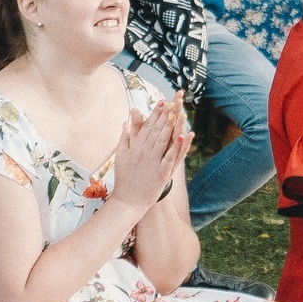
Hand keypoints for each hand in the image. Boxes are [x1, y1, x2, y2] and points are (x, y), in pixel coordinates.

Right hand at [106, 99, 189, 216]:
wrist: (127, 201)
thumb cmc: (124, 178)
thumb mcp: (120, 156)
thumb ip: (124, 138)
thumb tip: (126, 122)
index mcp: (136, 147)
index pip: (147, 126)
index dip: (156, 113)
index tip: (163, 101)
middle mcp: (144, 152)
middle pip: (157, 130)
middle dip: (166, 114)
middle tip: (174, 100)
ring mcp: (152, 162)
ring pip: (163, 140)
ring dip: (171, 125)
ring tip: (178, 112)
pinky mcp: (160, 173)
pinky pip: (169, 157)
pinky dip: (176, 146)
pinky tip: (182, 136)